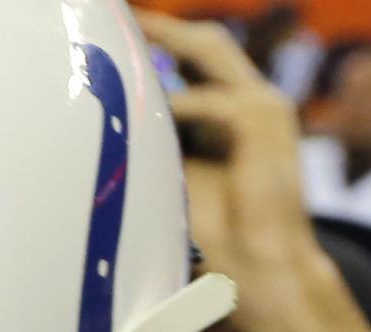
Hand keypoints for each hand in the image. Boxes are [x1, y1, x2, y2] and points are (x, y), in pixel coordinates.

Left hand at [140, 13, 315, 281]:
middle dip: (161, 26)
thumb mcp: (175, 179)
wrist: (263, 268)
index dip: (159, 40)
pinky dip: (175, 107)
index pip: (196, 58)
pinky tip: (142, 121)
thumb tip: (107, 127)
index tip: (118, 32)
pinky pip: (208, 101)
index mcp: (233, 113)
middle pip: (205, 42)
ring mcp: (263, 106)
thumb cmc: (216, 235)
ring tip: (125, 34)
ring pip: (209, 52)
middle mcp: (253, 100)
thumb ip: (155, 146)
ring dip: (165, 39)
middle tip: (119, 18)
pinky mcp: (263, 123)